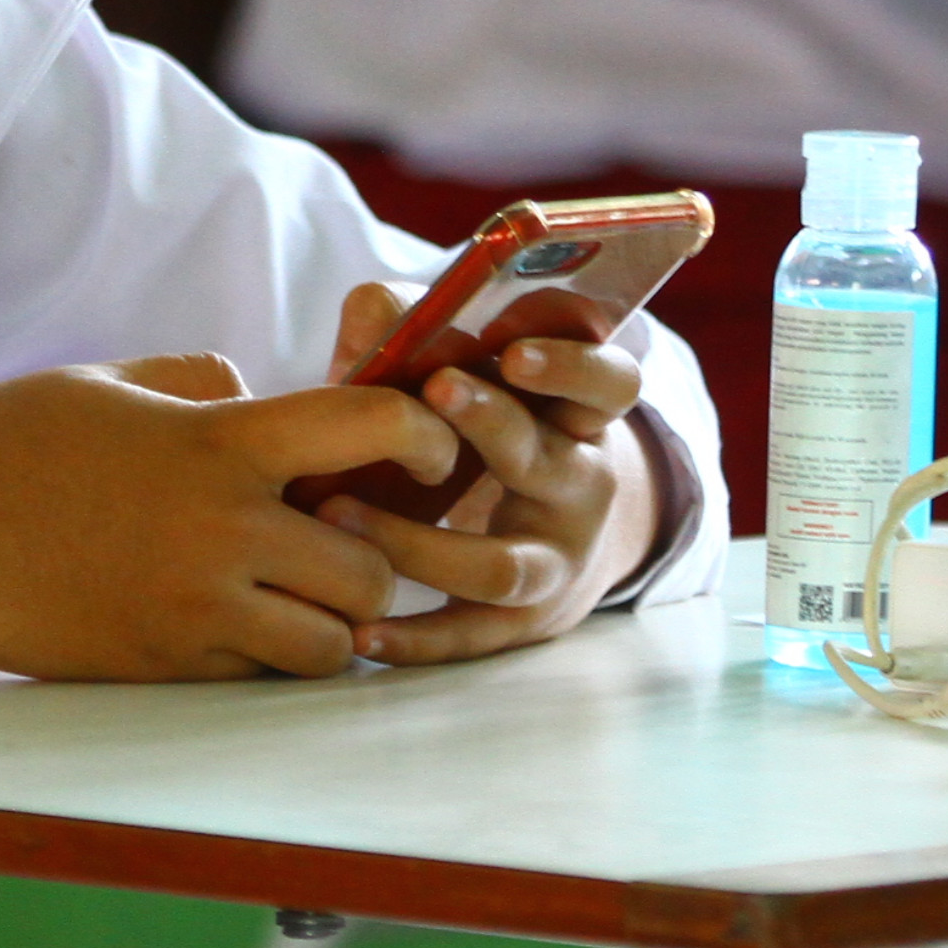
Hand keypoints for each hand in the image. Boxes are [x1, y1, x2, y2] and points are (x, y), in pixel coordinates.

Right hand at [0, 352, 457, 680]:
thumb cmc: (2, 440)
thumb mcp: (110, 383)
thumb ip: (200, 386)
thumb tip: (260, 398)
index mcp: (217, 443)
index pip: (368, 427)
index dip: (422, 438)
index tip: (426, 453)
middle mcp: (221, 532)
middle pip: (372, 569)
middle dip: (374, 562)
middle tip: (340, 546)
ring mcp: (192, 612)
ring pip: (329, 648)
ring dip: (328, 627)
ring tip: (292, 597)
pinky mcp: (159, 671)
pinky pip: (258, 680)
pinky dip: (264, 660)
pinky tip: (228, 625)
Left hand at [307, 283, 663, 668]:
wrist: (548, 538)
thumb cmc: (486, 435)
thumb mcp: (471, 379)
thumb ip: (418, 335)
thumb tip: (375, 308)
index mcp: (579, 417)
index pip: (610, 384)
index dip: (573, 367)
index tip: (515, 352)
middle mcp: (580, 489)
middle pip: (550, 462)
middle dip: (491, 425)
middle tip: (433, 390)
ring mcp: (553, 562)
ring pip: (500, 565)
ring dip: (417, 543)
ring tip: (336, 513)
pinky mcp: (518, 623)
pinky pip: (468, 636)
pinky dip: (413, 639)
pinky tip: (360, 632)